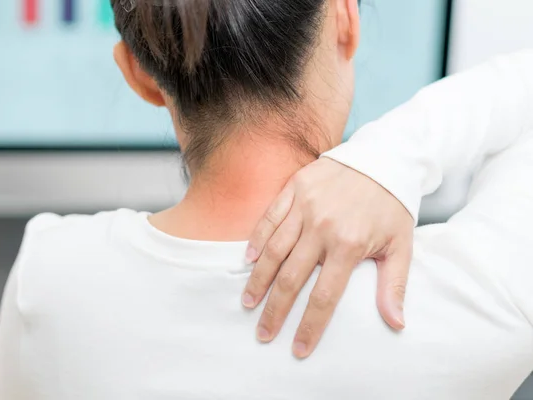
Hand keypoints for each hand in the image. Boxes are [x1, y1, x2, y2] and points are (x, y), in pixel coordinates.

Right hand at [242, 157, 413, 357]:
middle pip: (292, 278)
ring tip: (248, 302)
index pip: (324, 296)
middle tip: (263, 332)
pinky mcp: (295, 188)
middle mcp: (322, 227)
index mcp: (349, 244)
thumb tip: (396, 323)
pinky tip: (249, 259)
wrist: (385, 156)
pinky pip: (270, 217)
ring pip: (274, 249)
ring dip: (259, 279)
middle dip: (275, 310)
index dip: (310, 326)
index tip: (298, 348)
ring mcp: (305, 206)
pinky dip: (257, 239)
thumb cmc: (392, 205)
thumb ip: (393, 285)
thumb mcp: (401, 245)